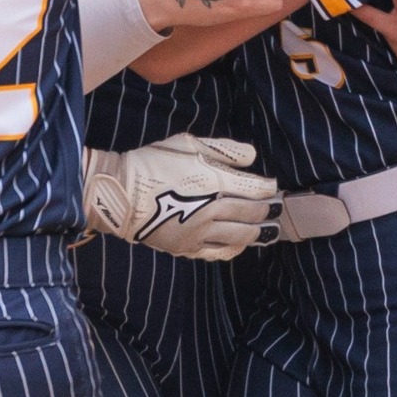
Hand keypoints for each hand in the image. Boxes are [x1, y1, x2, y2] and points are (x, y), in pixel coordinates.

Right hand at [83, 135, 280, 260]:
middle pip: (251, 213)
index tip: (272, 187)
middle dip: (267, 211)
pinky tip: (241, 245)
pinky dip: (235, 249)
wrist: (121, 193)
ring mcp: (201, 232)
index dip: (268, 188)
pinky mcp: (188, 247)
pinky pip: (219, 252)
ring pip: (241, 236)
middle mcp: (213, 210)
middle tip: (275, 210)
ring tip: (269, 232)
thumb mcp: (188, 143)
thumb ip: (223, 149)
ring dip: (259, 233)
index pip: (255, 188)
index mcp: (215, 182)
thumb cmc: (153, 162)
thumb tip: (252, 156)